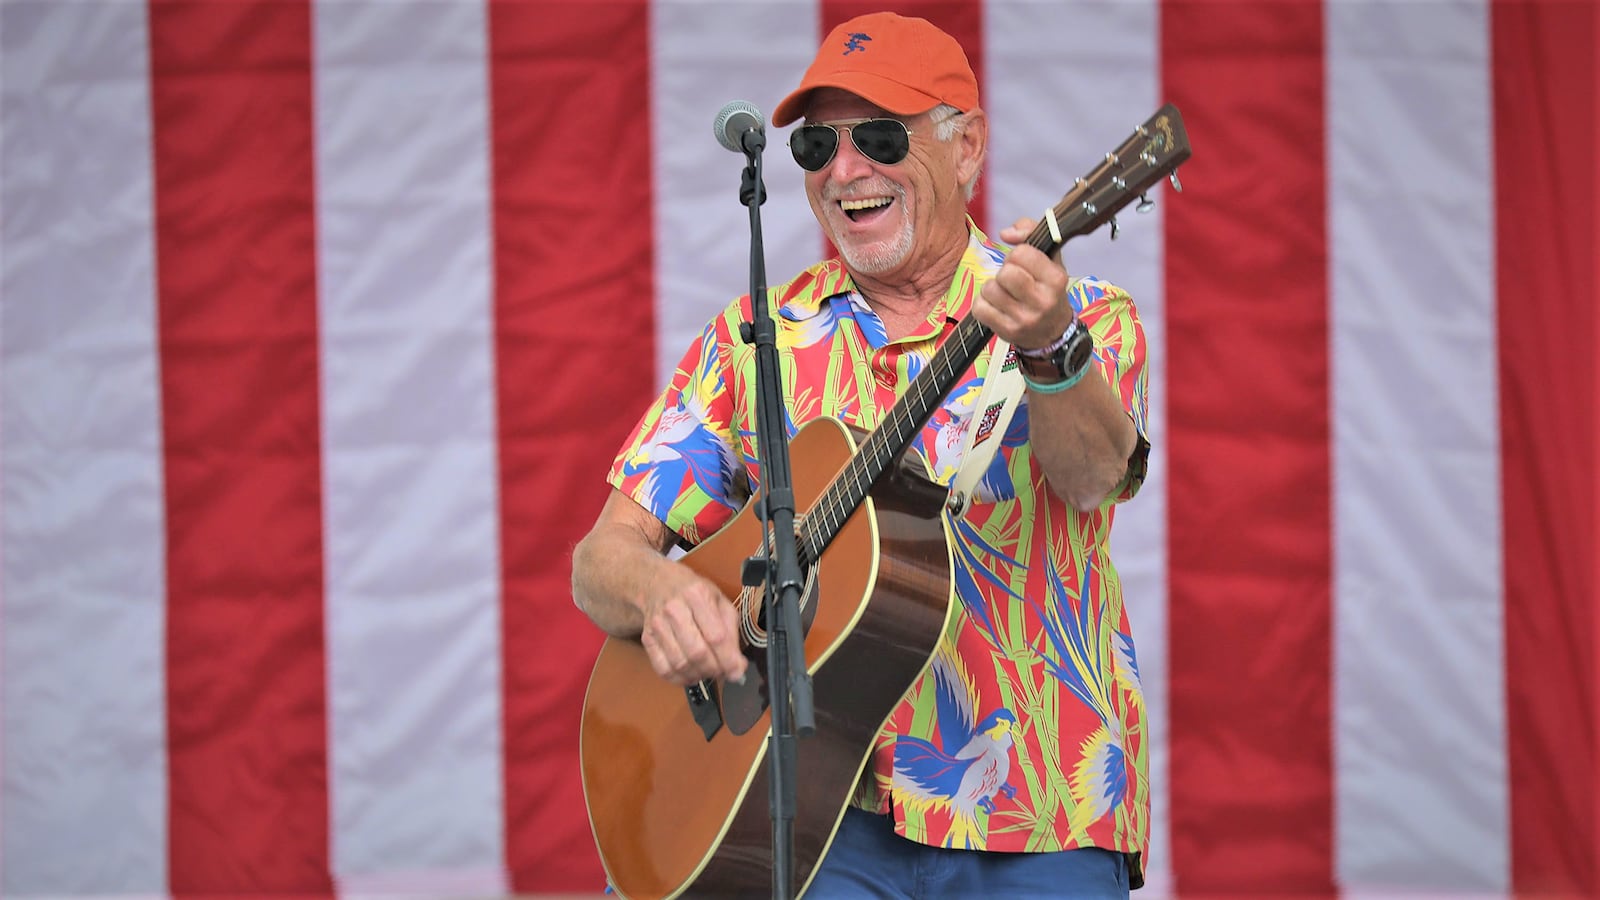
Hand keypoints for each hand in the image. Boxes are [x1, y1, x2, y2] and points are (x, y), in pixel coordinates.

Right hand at [639, 564, 749, 686]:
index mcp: (698, 595)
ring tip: (707, 671)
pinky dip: (679, 679)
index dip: (729, 659)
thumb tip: (737, 666)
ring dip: (699, 675)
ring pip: (680, 664)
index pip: (716, 636)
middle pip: (697, 653)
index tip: (737, 671)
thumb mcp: (719, 601)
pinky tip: (690, 673)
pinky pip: (663, 669)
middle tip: (722, 671)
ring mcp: (658, 625)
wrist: (658, 583)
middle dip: (714, 669)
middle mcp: (675, 609)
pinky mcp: (647, 639)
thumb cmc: (693, 593)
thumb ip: (731, 632)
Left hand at [976, 217, 1074, 349]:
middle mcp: (1043, 301)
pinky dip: (983, 304)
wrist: (1052, 333)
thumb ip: (1030, 232)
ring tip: (1004, 293)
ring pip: (989, 289)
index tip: (1023, 264)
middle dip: (1004, 272)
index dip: (1017, 255)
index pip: (1022, 253)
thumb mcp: (1050, 259)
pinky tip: (996, 306)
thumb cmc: (1047, 290)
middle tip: (1011, 280)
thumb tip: (1005, 233)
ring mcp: (1025, 319)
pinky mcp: (1007, 332)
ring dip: (992, 288)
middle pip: (1005, 273)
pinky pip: (979, 308)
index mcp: (1056, 279)